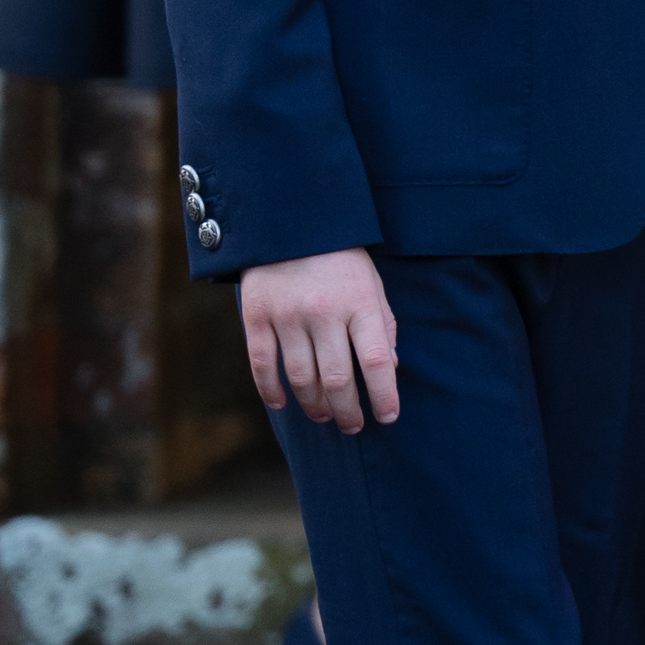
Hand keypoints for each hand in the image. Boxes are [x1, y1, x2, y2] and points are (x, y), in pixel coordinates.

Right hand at [239, 250, 398, 432]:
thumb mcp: (372, 285)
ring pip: (301, 377)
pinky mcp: (257, 315)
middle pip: (337, 378)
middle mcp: (324, 312)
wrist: (289, 220)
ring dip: (314, 405)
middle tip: (352, 425)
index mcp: (359, 303)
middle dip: (347, 410)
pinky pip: (262, 364)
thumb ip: (382, 326)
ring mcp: (288, 315)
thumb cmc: (340, 258)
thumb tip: (387, 371)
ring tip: (324, 415)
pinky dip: (271, 390)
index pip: (375, 361)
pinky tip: (283, 403)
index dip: (383, 395)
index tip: (388, 417)